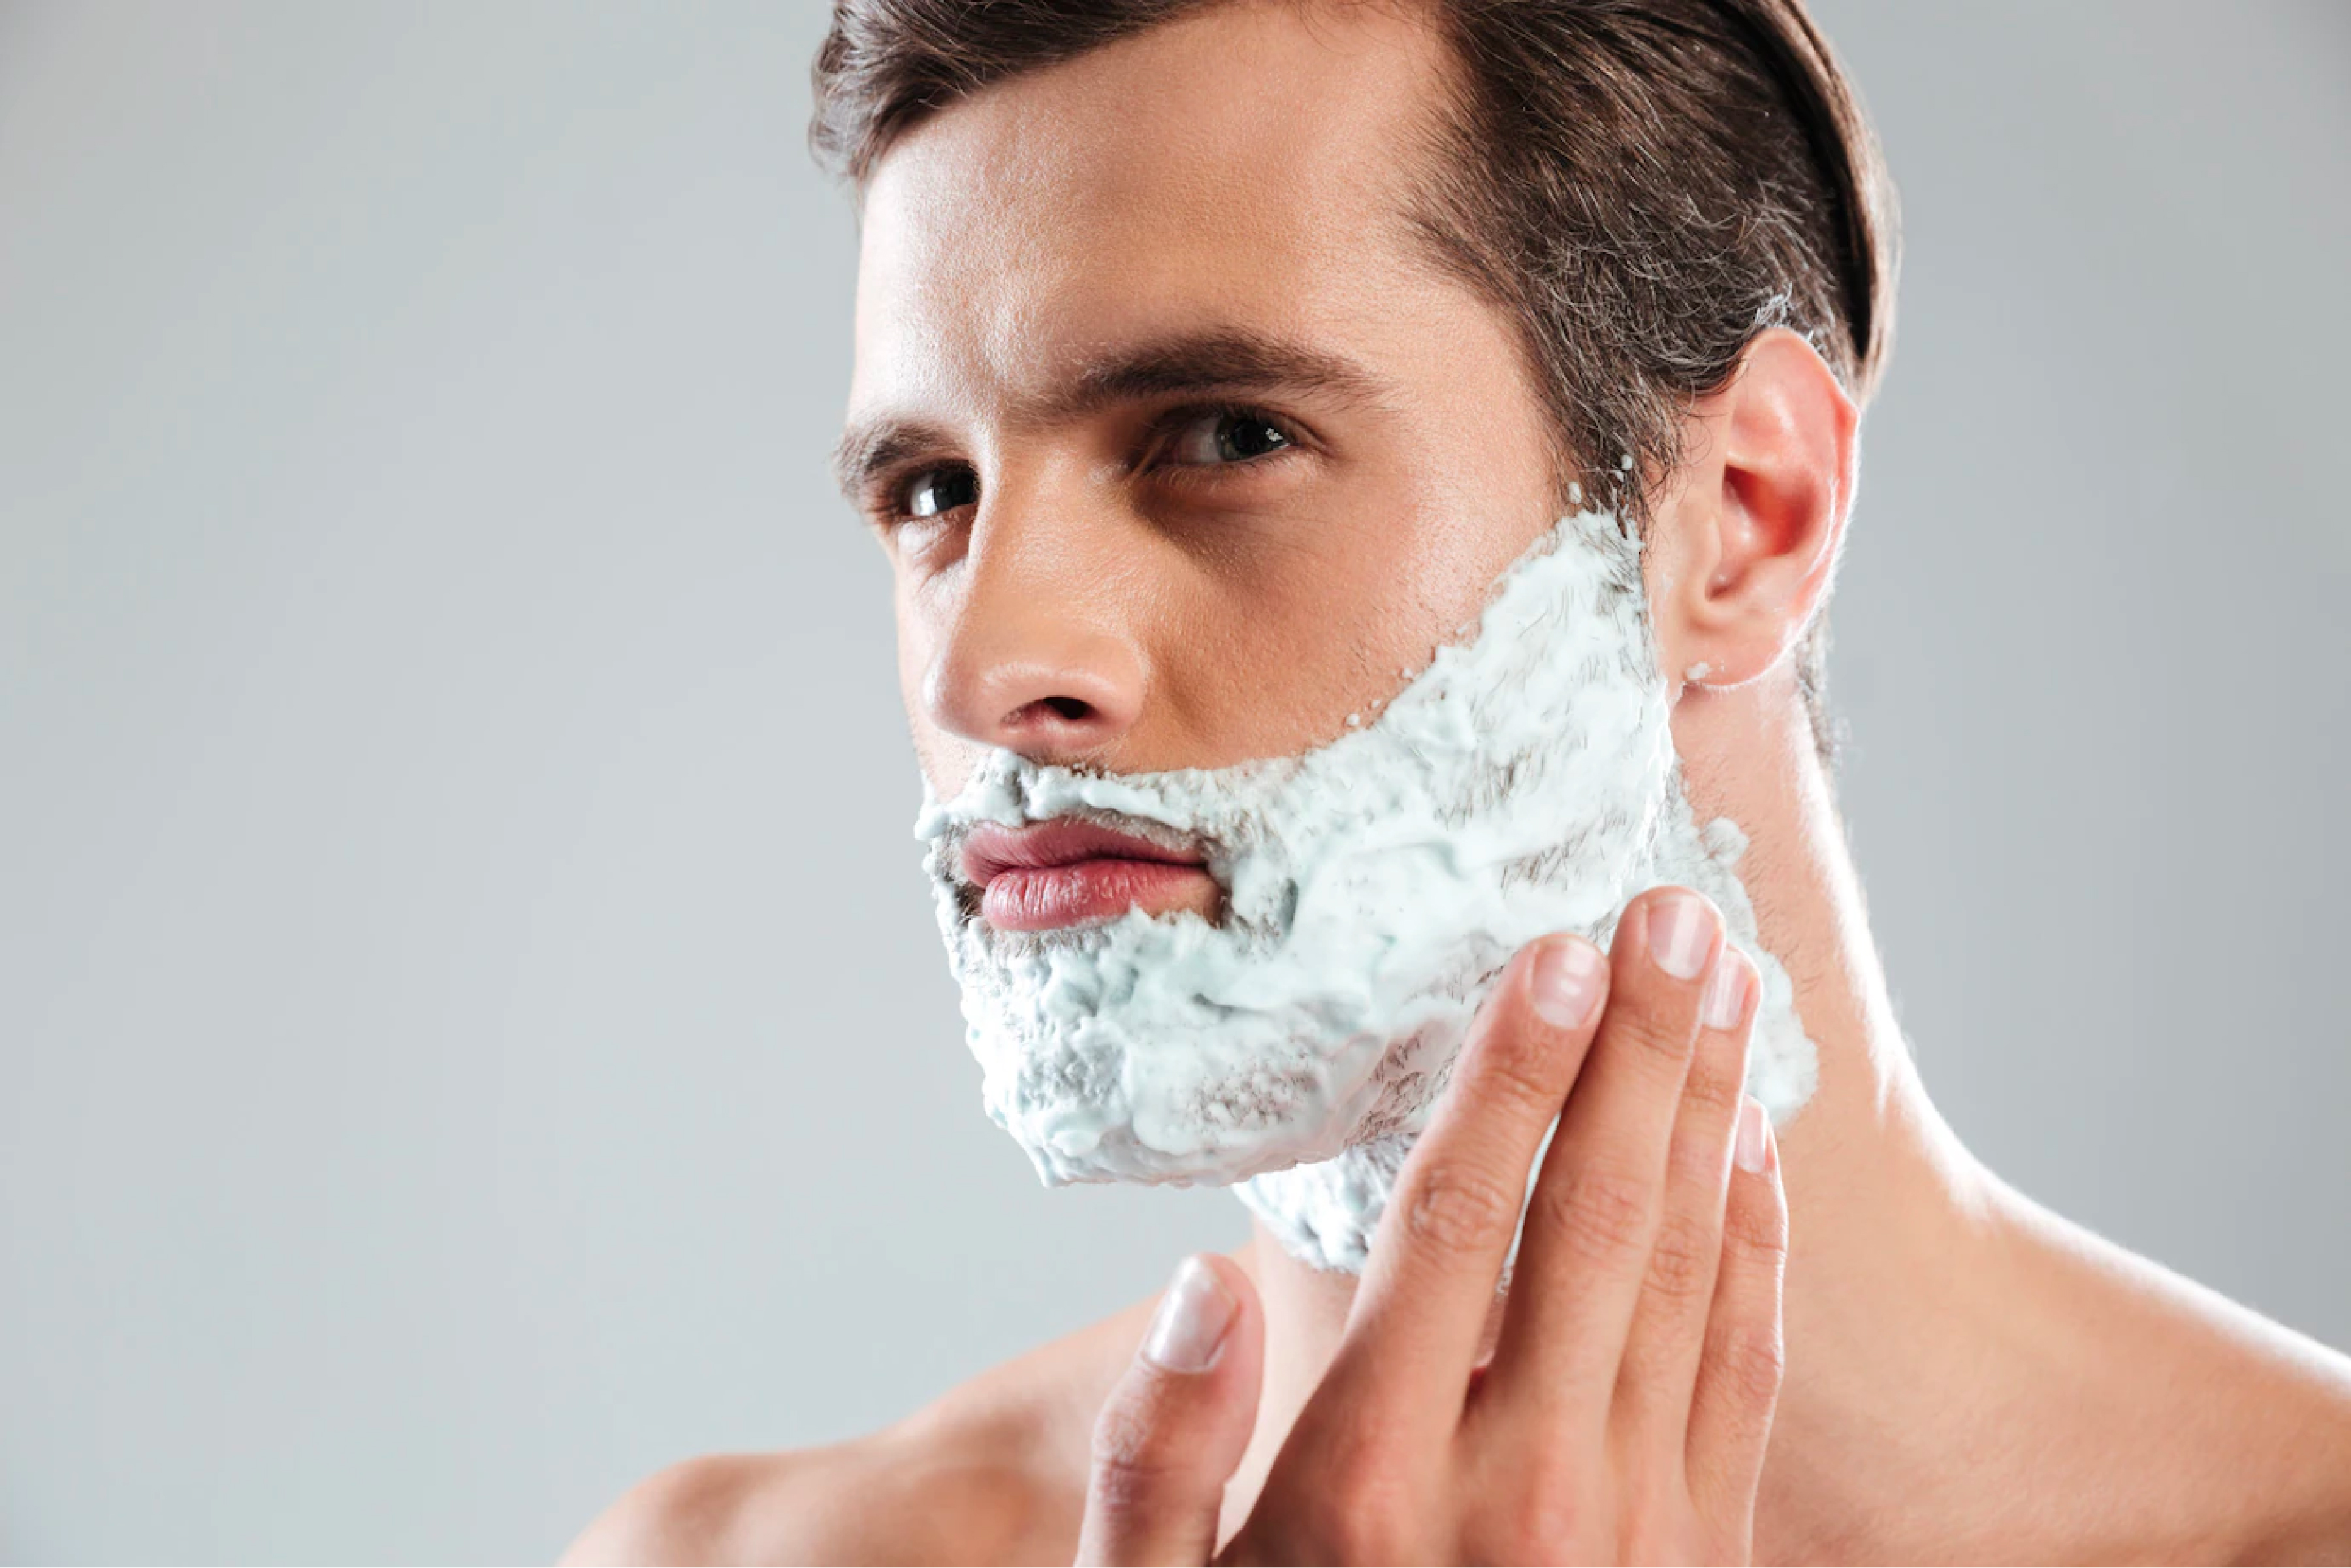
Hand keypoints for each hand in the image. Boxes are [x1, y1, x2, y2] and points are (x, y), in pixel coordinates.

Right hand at [1075, 886, 1788, 1565]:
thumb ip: (1156, 1461)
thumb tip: (1205, 1285)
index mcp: (1370, 1483)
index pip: (1454, 1224)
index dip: (1511, 1076)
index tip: (1554, 952)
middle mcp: (1518, 1491)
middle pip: (1592, 1218)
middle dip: (1638, 1050)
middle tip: (1675, 912)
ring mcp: (1631, 1529)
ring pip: (1687, 1275)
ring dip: (1709, 1118)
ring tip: (1726, 991)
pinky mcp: (1700, 1556)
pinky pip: (1746, 1375)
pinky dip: (1756, 1250)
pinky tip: (1751, 1157)